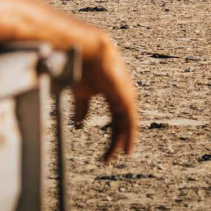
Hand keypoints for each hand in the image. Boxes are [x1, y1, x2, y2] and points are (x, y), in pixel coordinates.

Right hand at [71, 34, 138, 162]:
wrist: (88, 52)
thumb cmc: (83, 68)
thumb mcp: (81, 93)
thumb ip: (82, 107)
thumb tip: (79, 122)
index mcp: (113, 94)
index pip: (116, 118)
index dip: (113, 134)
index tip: (107, 150)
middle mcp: (123, 96)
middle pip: (122, 123)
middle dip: (117, 140)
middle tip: (108, 158)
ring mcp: (127, 96)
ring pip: (128, 124)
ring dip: (124, 141)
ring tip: (120, 156)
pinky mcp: (127, 98)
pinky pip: (131, 121)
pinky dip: (130, 136)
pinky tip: (127, 149)